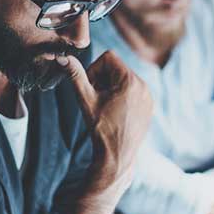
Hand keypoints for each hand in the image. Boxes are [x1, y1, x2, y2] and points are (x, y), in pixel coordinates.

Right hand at [59, 51, 152, 199]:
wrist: (117, 156)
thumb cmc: (101, 129)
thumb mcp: (86, 100)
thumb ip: (75, 76)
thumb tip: (63, 58)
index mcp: (130, 80)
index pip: (108, 57)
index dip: (94, 69)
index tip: (90, 87)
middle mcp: (143, 85)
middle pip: (117, 68)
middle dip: (103, 79)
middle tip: (97, 98)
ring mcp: (148, 96)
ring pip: (125, 79)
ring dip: (112, 88)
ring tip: (106, 107)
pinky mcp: (149, 106)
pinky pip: (133, 91)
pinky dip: (122, 96)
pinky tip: (115, 113)